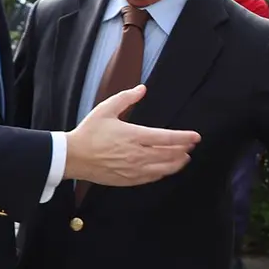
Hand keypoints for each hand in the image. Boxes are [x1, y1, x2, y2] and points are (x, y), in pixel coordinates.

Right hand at [64, 85, 200, 186]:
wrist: (73, 156)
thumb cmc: (89, 132)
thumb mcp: (106, 109)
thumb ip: (126, 98)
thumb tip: (142, 88)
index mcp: (133, 135)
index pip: (166, 138)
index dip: (184, 137)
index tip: (195, 136)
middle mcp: (136, 154)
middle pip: (169, 154)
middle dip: (183, 149)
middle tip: (192, 145)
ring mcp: (133, 169)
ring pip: (163, 168)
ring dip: (177, 163)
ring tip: (185, 158)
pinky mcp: (127, 179)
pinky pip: (151, 178)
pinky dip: (162, 173)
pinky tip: (166, 169)